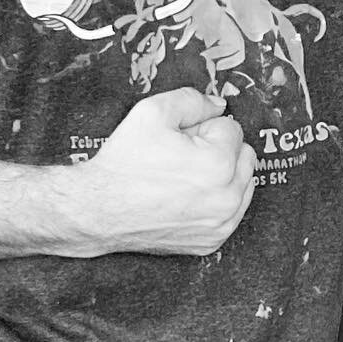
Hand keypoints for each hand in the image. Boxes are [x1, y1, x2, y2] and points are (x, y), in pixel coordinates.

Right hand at [66, 88, 256, 256]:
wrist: (98, 210)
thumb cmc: (123, 164)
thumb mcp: (152, 112)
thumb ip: (193, 100)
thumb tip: (220, 106)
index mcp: (219, 163)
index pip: (231, 129)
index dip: (201, 128)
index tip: (179, 140)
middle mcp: (227, 197)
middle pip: (244, 155)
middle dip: (219, 150)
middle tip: (182, 157)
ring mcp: (221, 224)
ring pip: (243, 183)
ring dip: (222, 176)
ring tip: (184, 177)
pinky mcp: (213, 241)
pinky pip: (232, 211)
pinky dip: (216, 202)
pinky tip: (187, 197)